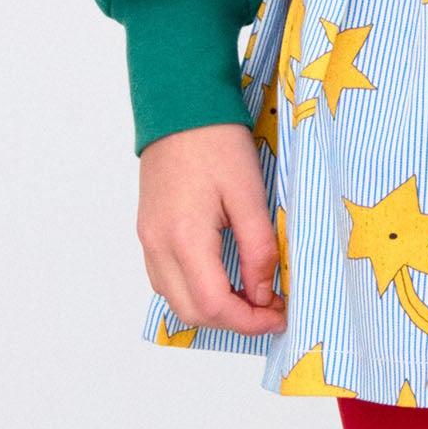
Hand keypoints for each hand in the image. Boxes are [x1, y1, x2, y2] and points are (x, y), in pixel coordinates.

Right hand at [138, 121, 285, 335]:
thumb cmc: (217, 142)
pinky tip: (223, 276)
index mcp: (184, 238)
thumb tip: (263, 294)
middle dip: (232, 321)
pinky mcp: (148, 231)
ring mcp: (148, 240)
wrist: (180, 106)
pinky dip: (195, 290)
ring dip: (212, 308)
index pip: (213, 306)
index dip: (250, 321)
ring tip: (249, 293)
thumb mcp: (251, 195)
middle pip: (191, 313)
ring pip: (175, 300)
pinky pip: (166, 279)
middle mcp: (157, 245)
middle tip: (269, 308)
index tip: (279, 314)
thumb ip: (258, 250)